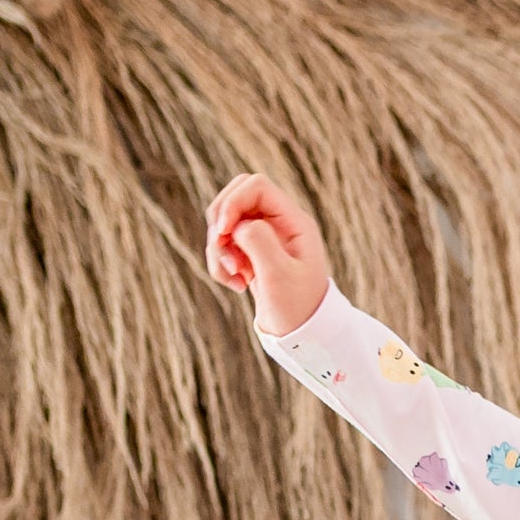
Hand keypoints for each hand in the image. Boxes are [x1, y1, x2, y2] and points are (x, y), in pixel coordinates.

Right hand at [204, 172, 330, 334]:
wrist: (301, 333)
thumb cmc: (297, 307)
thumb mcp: (279, 275)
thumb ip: (259, 242)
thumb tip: (237, 224)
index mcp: (295, 222)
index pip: (256, 186)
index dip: (233, 201)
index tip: (224, 231)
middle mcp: (280, 223)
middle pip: (234, 197)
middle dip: (219, 224)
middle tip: (225, 253)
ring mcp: (264, 236)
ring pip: (223, 222)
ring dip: (218, 250)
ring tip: (237, 279)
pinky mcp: (250, 251)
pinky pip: (222, 244)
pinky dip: (220, 263)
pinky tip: (237, 285)